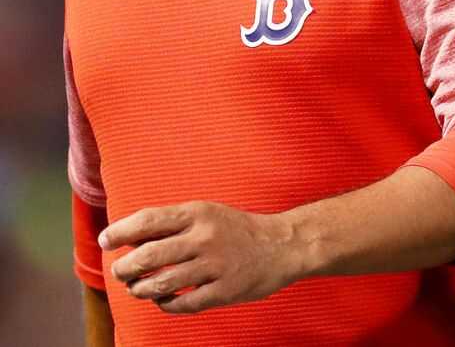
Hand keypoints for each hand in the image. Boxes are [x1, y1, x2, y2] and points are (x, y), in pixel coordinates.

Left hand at [102, 200, 300, 313]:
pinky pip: (182, 304)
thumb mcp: (208, 214)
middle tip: (119, 273)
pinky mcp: (223, 291)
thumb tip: (128, 237)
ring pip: (160, 284)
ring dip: (140, 290)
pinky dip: (166, 305)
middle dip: (124, 269)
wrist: (284, 245)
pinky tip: (164, 300)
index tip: (106, 241)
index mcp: (198, 213)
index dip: (120, 232)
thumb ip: (173, 224)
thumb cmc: (238, 229)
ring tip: (138, 289)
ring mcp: (214, 266)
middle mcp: (204, 237)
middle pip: (147, 257)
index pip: (148, 220)